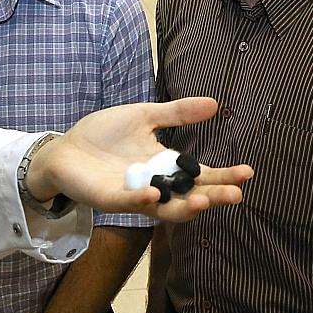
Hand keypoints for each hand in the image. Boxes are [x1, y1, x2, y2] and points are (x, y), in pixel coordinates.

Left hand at [28, 98, 252, 221]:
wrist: (66, 147)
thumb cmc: (104, 133)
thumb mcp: (145, 116)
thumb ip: (177, 113)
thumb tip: (215, 104)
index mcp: (165, 166)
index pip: (201, 175)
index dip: (223, 176)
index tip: (247, 172)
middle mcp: (156, 185)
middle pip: (190, 196)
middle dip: (213, 196)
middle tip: (236, 194)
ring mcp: (134, 194)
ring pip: (166, 209)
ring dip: (185, 207)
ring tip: (204, 200)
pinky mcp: (110, 197)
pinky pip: (130, 202)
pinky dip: (143, 199)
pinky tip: (156, 193)